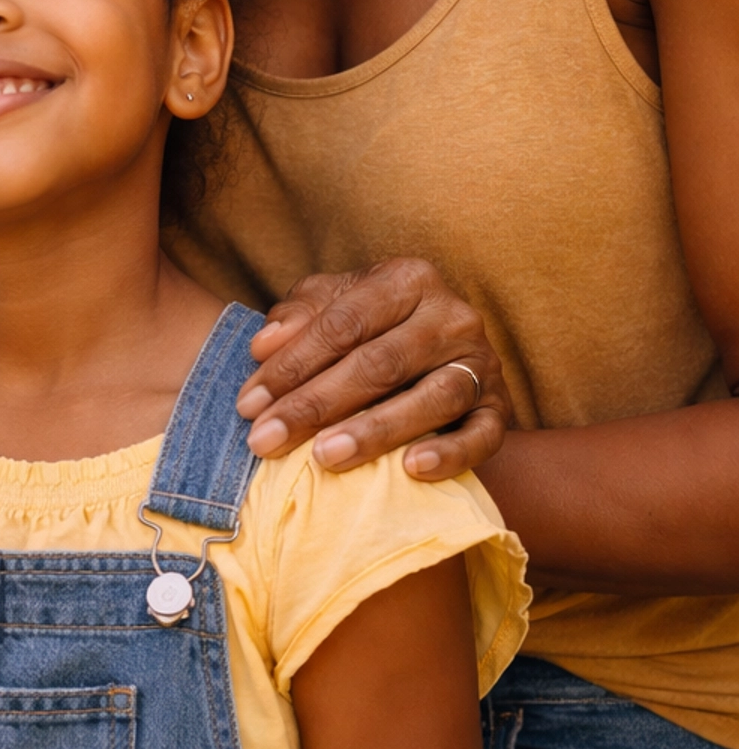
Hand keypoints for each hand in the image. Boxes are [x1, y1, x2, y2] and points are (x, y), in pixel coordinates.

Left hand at [236, 259, 510, 480]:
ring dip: (374, 430)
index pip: (344, 322)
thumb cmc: (370, 328)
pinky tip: (411, 470)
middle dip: (315, 404)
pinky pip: (483, 435)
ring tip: (324, 458)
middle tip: (266, 441)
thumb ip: (298, 317)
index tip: (248, 404)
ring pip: (431, 397)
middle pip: (380, 362)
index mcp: (408, 278)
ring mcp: (482, 362)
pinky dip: (450, 454)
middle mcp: (452, 315)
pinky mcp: (501, 409)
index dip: (292, 364)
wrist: (440, 355)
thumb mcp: (332, 306)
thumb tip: (263, 345)